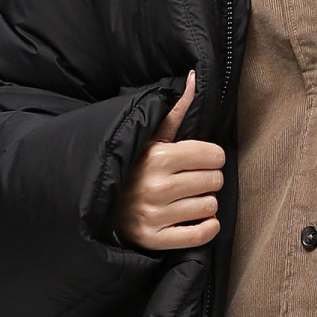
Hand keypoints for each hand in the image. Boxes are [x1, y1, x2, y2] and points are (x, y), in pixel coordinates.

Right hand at [118, 74, 222, 248]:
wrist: (100, 203)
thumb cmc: (134, 166)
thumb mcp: (151, 137)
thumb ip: (176, 110)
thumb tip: (196, 77)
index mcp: (159, 157)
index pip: (214, 156)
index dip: (212, 157)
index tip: (201, 160)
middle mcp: (158, 186)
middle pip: (216, 181)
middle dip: (209, 179)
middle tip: (193, 180)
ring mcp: (156, 215)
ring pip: (211, 206)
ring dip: (205, 203)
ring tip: (188, 198)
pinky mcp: (155, 239)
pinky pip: (201, 234)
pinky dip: (207, 227)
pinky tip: (198, 219)